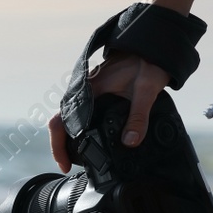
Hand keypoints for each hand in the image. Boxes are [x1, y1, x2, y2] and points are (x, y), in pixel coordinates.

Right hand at [47, 50, 171, 173]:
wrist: (154, 47)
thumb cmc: (148, 63)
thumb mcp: (146, 91)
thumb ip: (138, 117)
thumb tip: (130, 142)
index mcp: (89, 89)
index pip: (61, 120)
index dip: (59, 145)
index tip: (65, 164)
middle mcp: (84, 91)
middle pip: (61, 121)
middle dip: (62, 146)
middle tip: (70, 166)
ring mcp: (90, 91)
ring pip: (70, 117)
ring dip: (70, 138)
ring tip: (78, 158)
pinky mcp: (98, 93)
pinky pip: (82, 113)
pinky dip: (81, 129)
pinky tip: (92, 140)